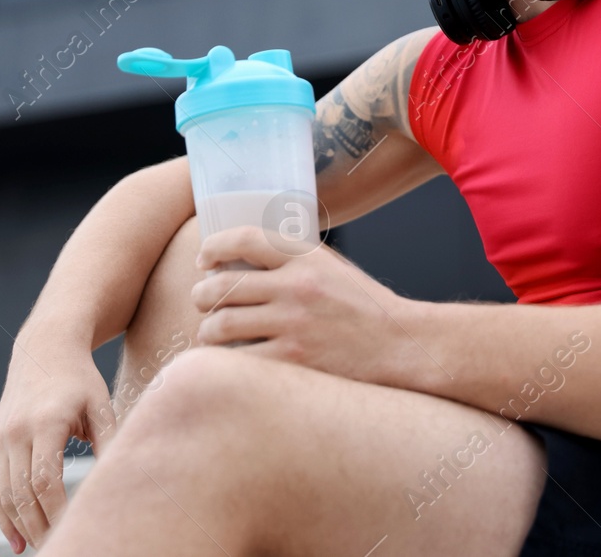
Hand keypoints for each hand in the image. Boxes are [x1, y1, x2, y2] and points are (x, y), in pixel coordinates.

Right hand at [0, 340, 114, 552]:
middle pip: (22, 493)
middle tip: (60, 549)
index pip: (45, 479)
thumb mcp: (101, 403)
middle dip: (39, 526)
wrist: (45, 348)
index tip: (75, 528)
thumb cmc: (81, 378)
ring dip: (19, 527)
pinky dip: (3, 515)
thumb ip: (110, 440)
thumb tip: (121, 477)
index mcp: (46, 423)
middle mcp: (16, 433)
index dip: (57, 510)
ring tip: (40, 549)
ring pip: (5, 495)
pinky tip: (16, 539)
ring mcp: (1, 439)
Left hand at [191, 226, 422, 386]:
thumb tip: (241, 258)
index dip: (214, 246)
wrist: (399, 344)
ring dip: (209, 331)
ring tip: (213, 334)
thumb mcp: (331, 268)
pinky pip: (240, 361)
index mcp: (306, 258)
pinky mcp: (294, 361)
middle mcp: (297, 288)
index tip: (204, 258)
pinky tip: (232, 360)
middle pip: (222, 286)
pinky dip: (228, 362)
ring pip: (221, 326)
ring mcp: (293, 326)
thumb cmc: (362, 306)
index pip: (244, 238)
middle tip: (202, 302)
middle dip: (201, 295)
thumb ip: (292, 260)